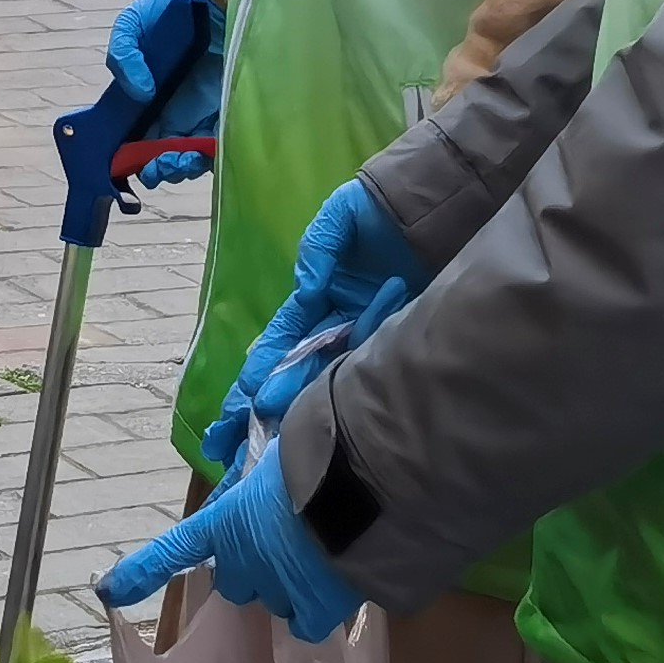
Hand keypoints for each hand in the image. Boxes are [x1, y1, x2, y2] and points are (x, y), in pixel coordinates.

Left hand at [100, 438, 360, 638]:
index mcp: (227, 520)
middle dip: (250, 567)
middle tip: (281, 542)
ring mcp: (278, 589)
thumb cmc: (320, 454)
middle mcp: (244, 560)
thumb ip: (260, 479)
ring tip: (319, 554)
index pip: (175, 548)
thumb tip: (262, 487)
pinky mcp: (316, 610)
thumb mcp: (276, 451)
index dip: (142, 572)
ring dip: (286, 584)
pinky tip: (333, 586)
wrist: (365, 483)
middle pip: (232, 579)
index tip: (111, 591)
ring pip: (273, 599)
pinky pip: (306, 622)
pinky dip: (316, 609)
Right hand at [107, 0, 221, 181]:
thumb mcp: (131, 26)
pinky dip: (214, 151)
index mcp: (153, 100)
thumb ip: (122, 56)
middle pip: (169, 153)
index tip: (131, 165)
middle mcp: (180, 110)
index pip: (142, 139)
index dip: (136, 158)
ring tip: (178, 161)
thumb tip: (139, 92)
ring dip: (185, 165)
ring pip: (195, 152)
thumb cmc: (165, 9)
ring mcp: (208, 109)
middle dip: (162, 168)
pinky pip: (225, 136)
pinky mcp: (233, 104)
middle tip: (157, 168)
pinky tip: (202, 152)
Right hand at [203, 179, 424, 473]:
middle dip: (257, 412)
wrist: (432, 212)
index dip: (254, 379)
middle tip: (231, 449)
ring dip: (294, 415)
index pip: (277, 346)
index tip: (237, 412)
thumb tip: (304, 291)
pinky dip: (343, 399)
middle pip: (290, 375)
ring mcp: (363, 338)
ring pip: (321, 383)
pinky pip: (364, 372)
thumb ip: (318, 252)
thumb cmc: (378, 214)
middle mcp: (334, 327)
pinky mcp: (394, 341)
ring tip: (267, 450)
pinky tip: (323, 428)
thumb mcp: (339, 221)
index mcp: (314, 302)